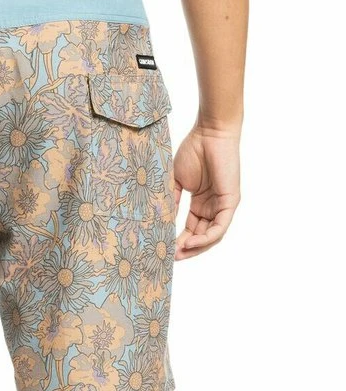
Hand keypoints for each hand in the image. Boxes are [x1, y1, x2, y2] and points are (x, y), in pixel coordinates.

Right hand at [173, 126, 240, 259]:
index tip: (163, 250)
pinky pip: (219, 228)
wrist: (209, 133)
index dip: (178, 242)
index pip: (191, 230)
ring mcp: (223, 206)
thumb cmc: (193, 150)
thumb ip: (172, 201)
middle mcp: (213, 207)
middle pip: (201, 237)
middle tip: (169, 258)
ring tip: (178, 253)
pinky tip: (191, 242)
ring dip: (195, 248)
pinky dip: (206, 238)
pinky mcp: (230, 202)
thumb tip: (161, 221)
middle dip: (186, 249)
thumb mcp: (177, 181)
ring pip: (211, 237)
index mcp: (201, 204)